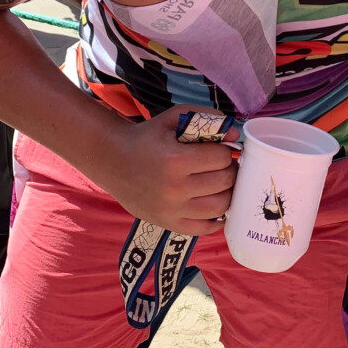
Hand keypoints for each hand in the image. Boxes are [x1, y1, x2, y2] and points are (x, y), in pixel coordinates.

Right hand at [94, 106, 238, 233]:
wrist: (112, 160)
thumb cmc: (146, 137)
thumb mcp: (174, 118)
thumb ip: (207, 119)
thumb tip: (235, 135)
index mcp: (175, 160)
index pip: (221, 158)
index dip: (226, 151)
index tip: (220, 149)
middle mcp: (174, 188)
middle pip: (224, 182)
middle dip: (229, 170)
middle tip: (223, 165)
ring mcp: (171, 210)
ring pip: (219, 207)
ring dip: (227, 193)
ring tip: (220, 183)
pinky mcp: (167, 223)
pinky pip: (203, 229)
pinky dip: (216, 219)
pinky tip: (215, 206)